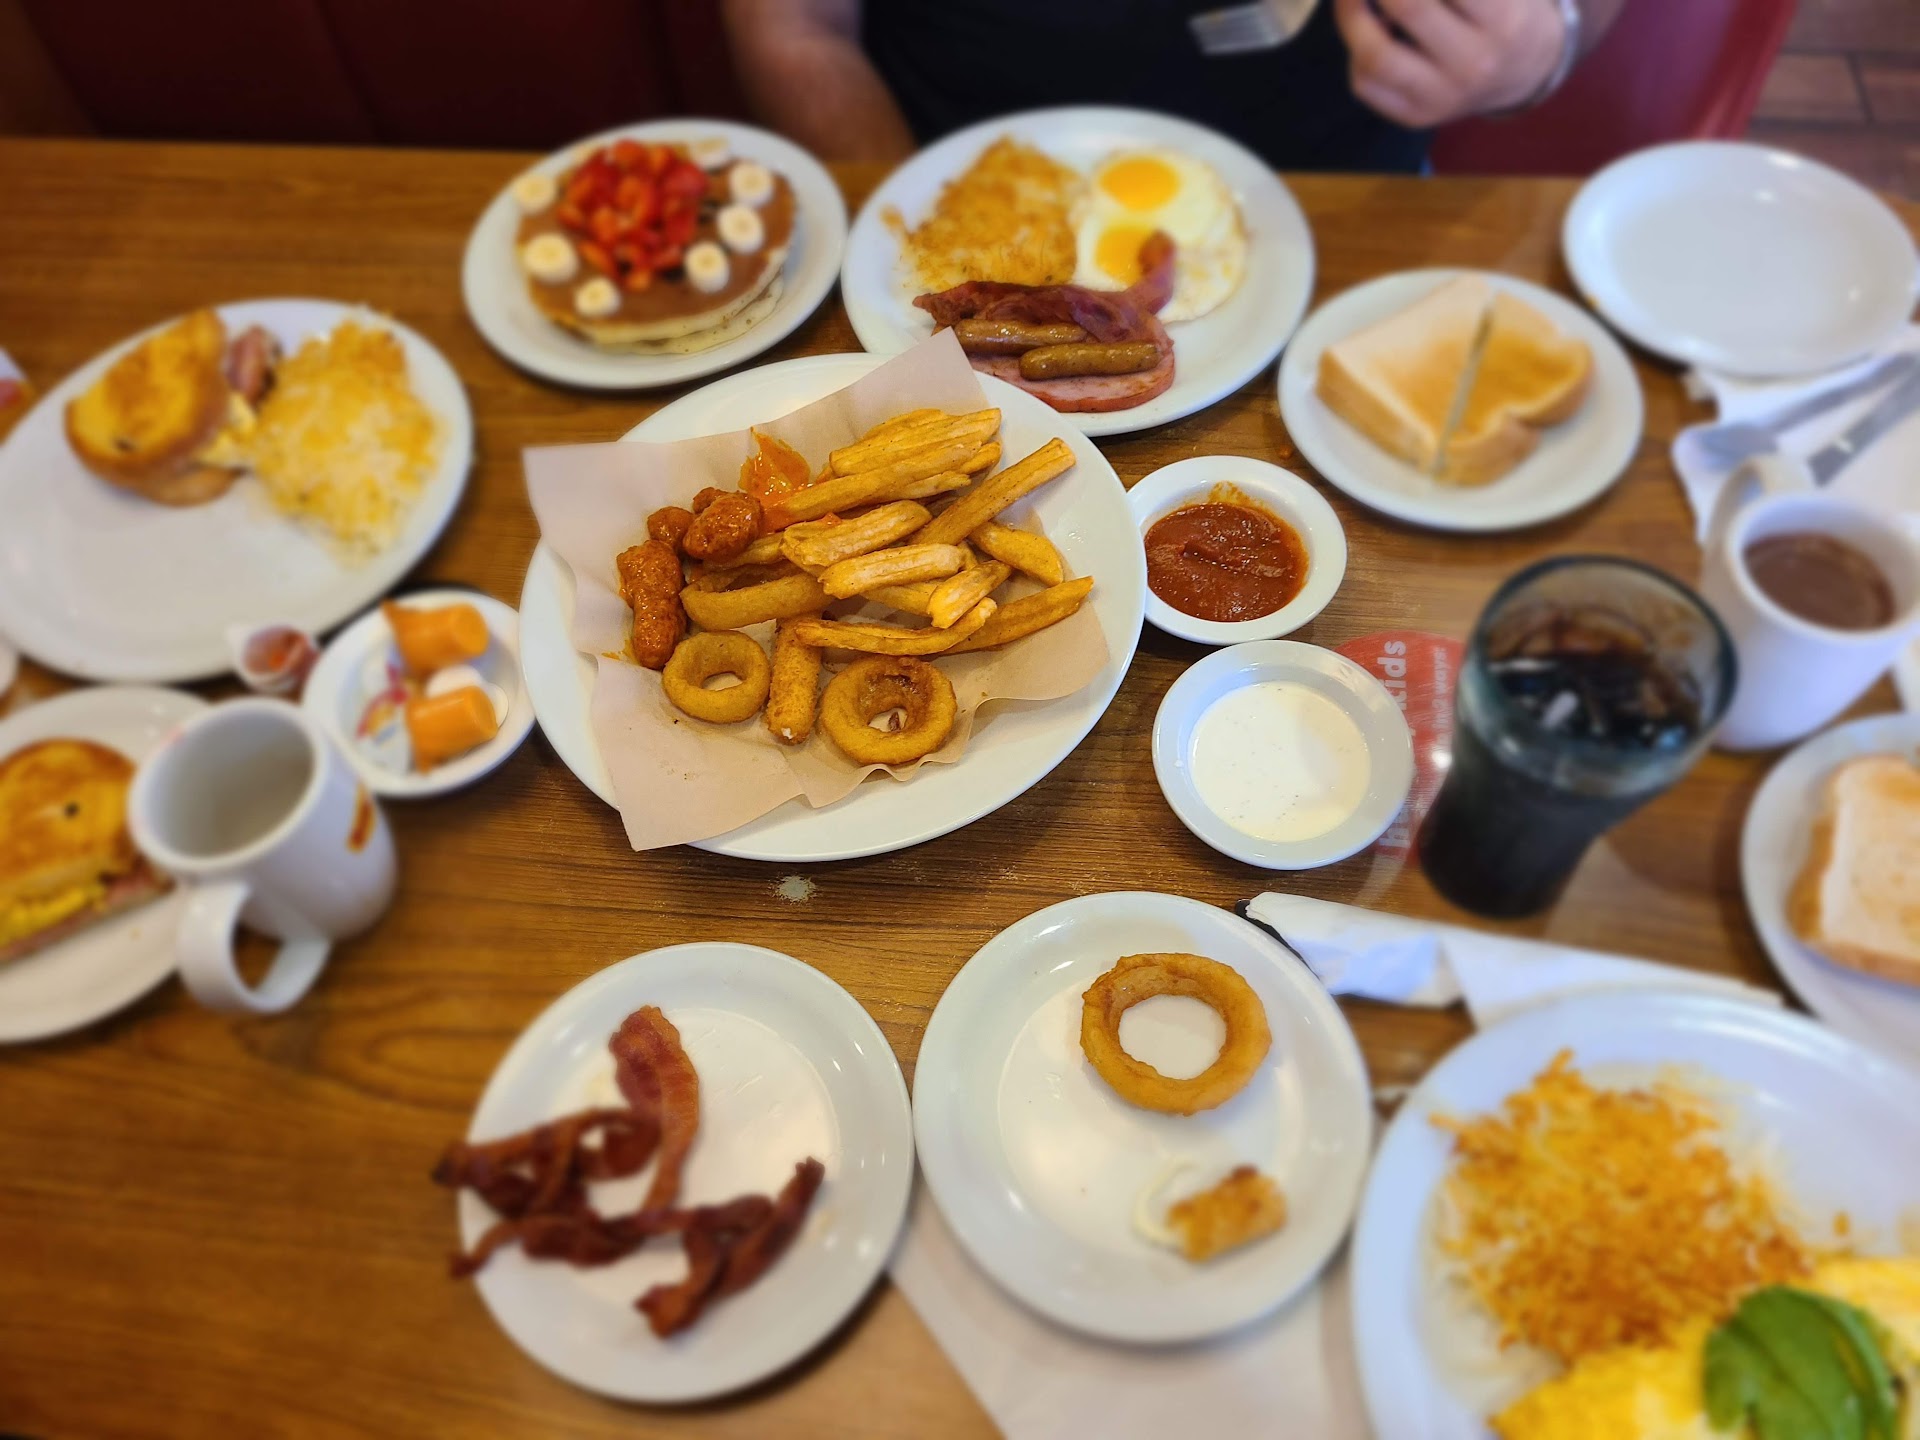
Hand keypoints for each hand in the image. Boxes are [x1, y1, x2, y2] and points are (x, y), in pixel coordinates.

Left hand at [1334, 0, 1567, 128]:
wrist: (1526, 71)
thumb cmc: (1506, 7)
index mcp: (1502, 18)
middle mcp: (1473, 62)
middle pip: (1408, 6)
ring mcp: (1442, 97)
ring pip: (1376, 56)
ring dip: (1351, 14)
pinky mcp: (1416, 116)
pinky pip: (1366, 84)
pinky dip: (1355, 48)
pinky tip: (1366, 27)